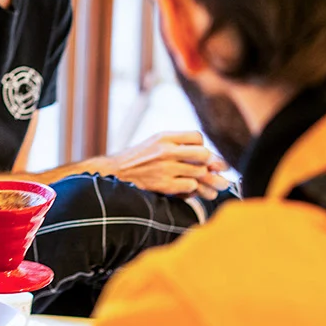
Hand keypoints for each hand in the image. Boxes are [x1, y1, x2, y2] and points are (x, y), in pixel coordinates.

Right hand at [89, 131, 231, 198]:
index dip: (202, 146)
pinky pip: (190, 186)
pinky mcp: (163, 185)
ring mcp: (164, 168)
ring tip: (207, 184)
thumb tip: (210, 158)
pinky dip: (192, 189)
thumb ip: (178, 145)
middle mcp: (165, 150)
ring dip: (205, 179)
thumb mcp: (155, 143)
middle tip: (209, 169)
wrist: (115, 173)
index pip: (197, 136)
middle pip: (203, 153)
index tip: (199, 154)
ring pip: (200, 171)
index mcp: (164, 137)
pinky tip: (188, 189)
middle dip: (210, 163)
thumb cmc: (138, 159)